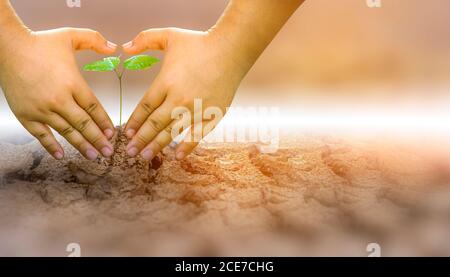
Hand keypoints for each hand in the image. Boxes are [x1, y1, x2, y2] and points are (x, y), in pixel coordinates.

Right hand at [0, 28, 116, 159]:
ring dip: (81, 145)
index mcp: (72, 83)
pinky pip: (41, 135)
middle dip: (98, 139)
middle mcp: (59, 99)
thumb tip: (115, 47)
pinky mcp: (26, 114)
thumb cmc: (40, 42)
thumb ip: (94, 40)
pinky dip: (51, 146)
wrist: (7, 46)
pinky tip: (61, 155)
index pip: (94, 107)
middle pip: (84, 124)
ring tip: (93, 156)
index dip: (104, 122)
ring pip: (66, 132)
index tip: (112, 133)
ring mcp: (42, 109)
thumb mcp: (70, 36)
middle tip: (108, 152)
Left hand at [123, 28, 246, 159]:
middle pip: (154, 124)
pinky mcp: (212, 115)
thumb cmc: (200, 43)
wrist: (231, 50)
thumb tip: (123, 47)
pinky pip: (197, 135)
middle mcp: (179, 100)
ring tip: (145, 157)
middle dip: (140, 140)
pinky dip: (187, 147)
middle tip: (129, 152)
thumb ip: (144, 39)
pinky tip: (177, 156)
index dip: (134, 122)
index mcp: (166, 82)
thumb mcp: (169, 35)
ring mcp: (196, 109)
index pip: (145, 107)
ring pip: (172, 133)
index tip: (127, 133)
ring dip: (157, 146)